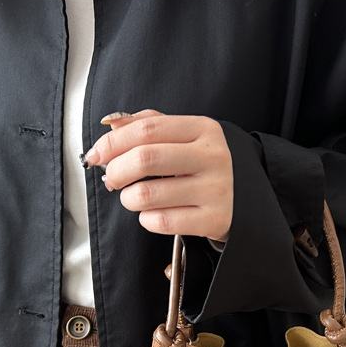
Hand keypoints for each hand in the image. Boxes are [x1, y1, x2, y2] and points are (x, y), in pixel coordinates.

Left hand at [85, 110, 233, 243]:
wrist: (249, 202)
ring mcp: (216, 189)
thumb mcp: (188, 137)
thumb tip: (111, 125)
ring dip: (129, 198)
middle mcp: (213, 157)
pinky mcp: (214, 219)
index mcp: (204, 130)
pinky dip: (146, 220)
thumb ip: (151, 125)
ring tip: (133, 198)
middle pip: (146, 158)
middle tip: (112, 179)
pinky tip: (152, 215)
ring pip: (148, 194)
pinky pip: (162, 221)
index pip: (148, 129)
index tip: (96, 155)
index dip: (113, 142)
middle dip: (117, 170)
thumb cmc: (208, 168)